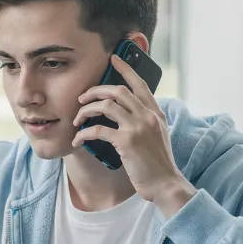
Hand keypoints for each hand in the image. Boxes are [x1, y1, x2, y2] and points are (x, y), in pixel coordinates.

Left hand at [72, 55, 193, 214]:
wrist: (165, 184)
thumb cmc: (158, 164)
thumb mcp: (158, 136)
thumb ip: (147, 121)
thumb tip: (128, 112)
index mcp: (156, 113)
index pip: (140, 84)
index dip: (126, 69)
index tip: (114, 59)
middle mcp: (148, 116)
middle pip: (118, 91)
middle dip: (95, 90)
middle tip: (82, 98)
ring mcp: (138, 127)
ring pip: (106, 106)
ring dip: (86, 110)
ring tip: (77, 119)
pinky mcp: (126, 142)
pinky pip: (98, 129)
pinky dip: (83, 133)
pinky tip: (78, 140)